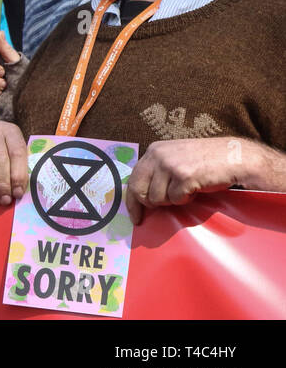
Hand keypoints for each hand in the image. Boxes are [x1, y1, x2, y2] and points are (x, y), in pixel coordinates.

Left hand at [125, 138, 245, 224]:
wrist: (234, 157)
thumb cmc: (207, 160)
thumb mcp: (176, 158)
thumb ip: (158, 170)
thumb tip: (142, 194)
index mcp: (153, 150)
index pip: (133, 178)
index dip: (132, 200)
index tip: (135, 217)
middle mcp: (158, 156)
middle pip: (139, 190)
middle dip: (150, 203)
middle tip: (165, 205)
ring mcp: (170, 166)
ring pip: (157, 198)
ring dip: (173, 200)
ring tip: (187, 189)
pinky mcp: (183, 177)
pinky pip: (176, 199)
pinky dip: (186, 199)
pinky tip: (195, 189)